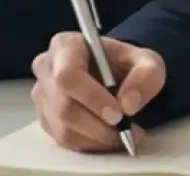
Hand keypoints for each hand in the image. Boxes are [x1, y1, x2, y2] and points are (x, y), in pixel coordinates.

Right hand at [30, 31, 166, 152]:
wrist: (115, 75)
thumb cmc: (125, 65)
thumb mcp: (147, 62)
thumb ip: (145, 77)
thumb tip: (128, 104)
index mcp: (65, 46)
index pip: (68, 75)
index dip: (92, 98)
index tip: (118, 114)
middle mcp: (46, 69)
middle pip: (65, 107)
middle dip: (99, 126)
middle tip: (126, 130)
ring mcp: (42, 96)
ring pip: (64, 129)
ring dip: (97, 138)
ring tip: (123, 134)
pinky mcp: (45, 119)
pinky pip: (64, 141)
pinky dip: (90, 144)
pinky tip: (107, 137)